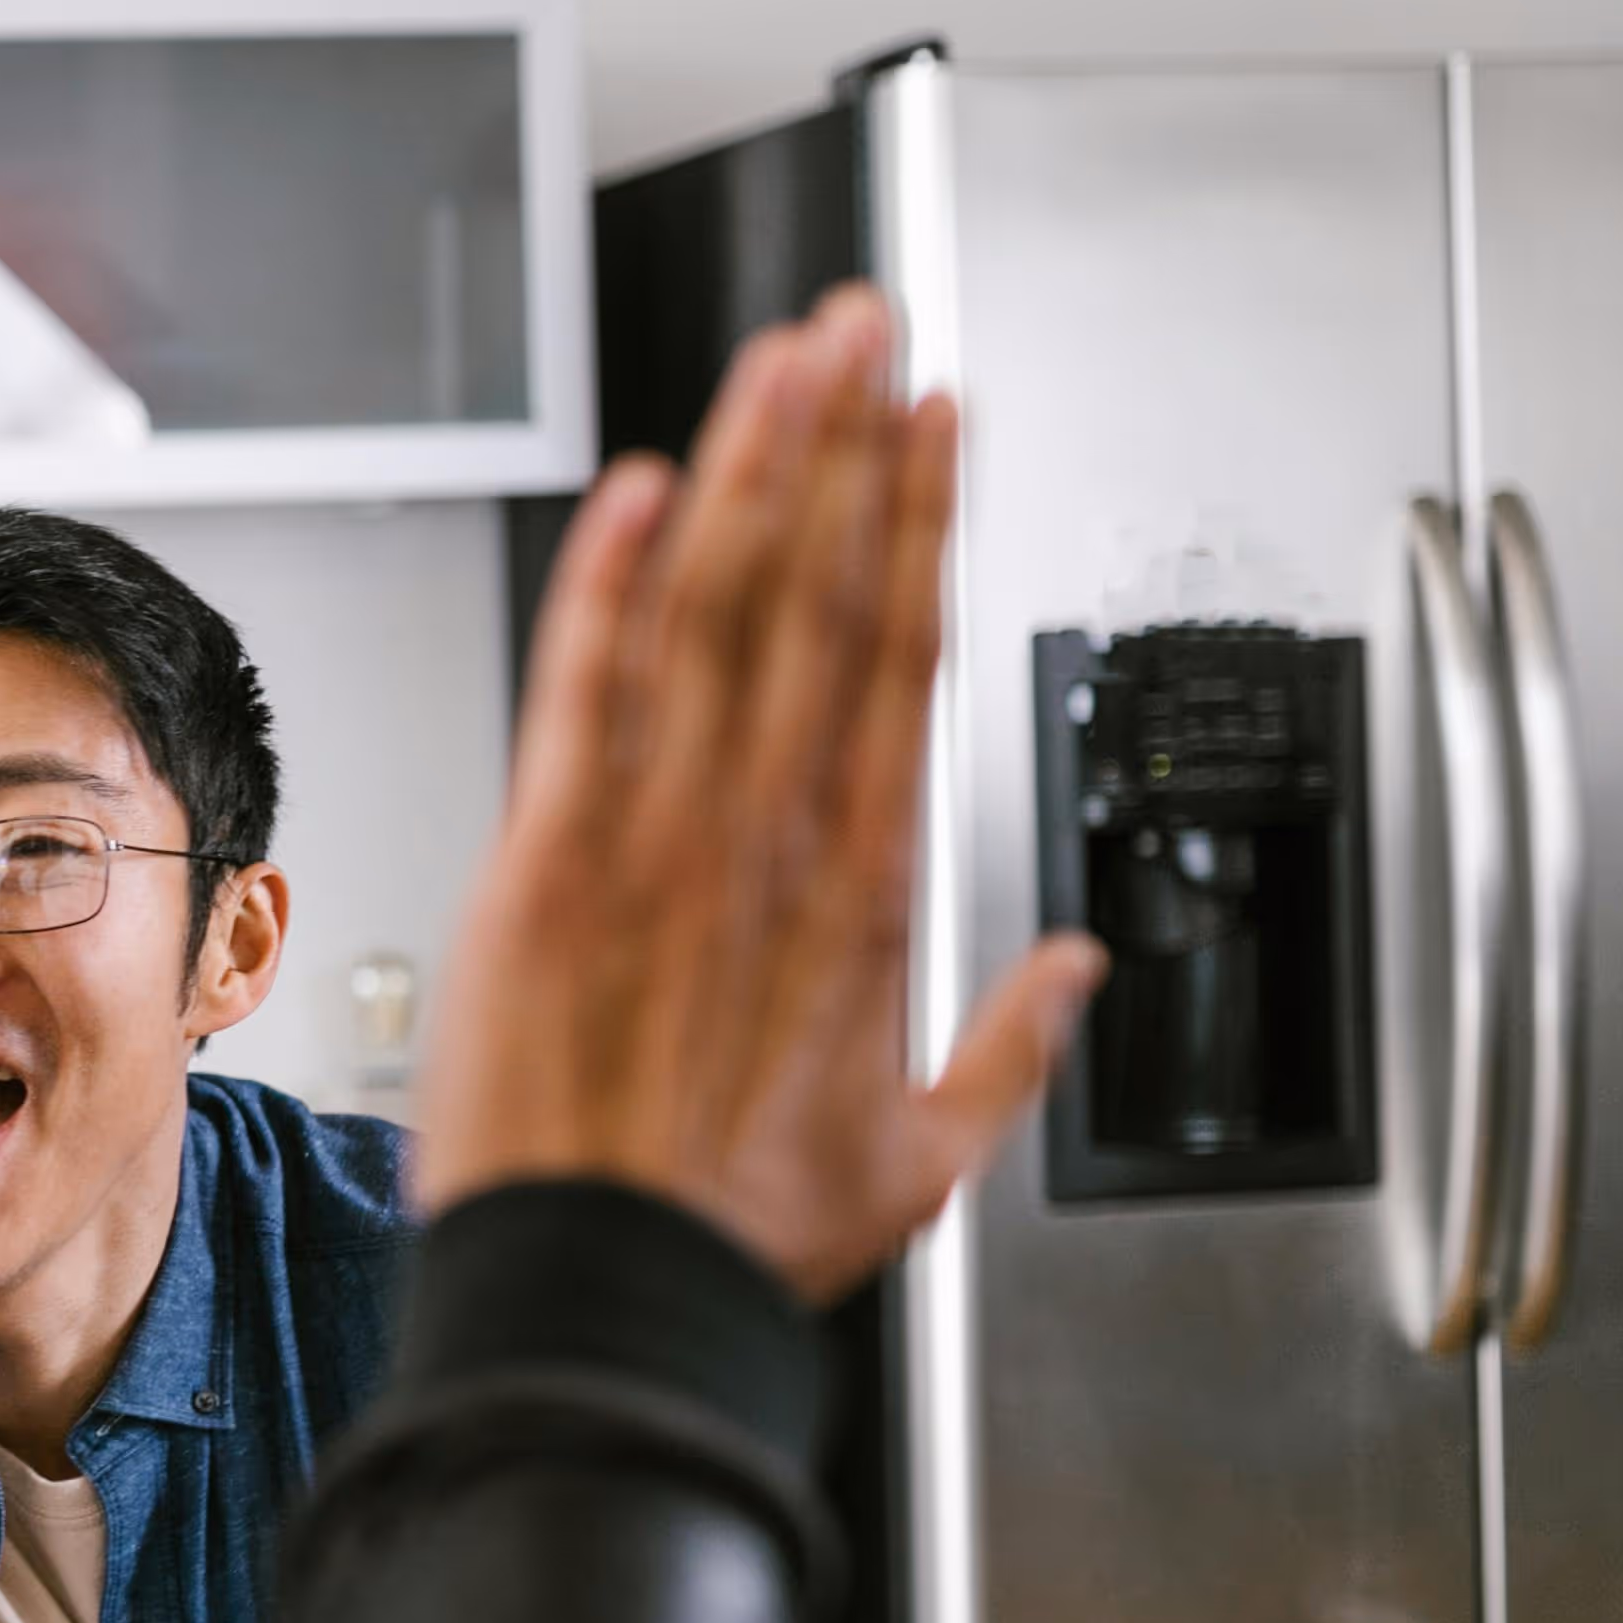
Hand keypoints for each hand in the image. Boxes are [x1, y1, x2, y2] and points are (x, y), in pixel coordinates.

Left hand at [414, 285, 1106, 1301]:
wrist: (605, 1298)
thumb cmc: (738, 1237)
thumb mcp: (927, 1157)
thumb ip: (1009, 1044)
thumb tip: (1074, 972)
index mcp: (863, 887)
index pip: (904, 652)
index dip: (921, 516)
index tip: (936, 418)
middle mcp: (771, 838)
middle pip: (824, 595)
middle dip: (846, 443)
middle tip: (864, 324)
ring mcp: (660, 841)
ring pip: (719, 611)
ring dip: (752, 467)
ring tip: (784, 355)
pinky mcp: (548, 864)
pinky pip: (586, 690)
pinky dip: (614, 581)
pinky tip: (646, 484)